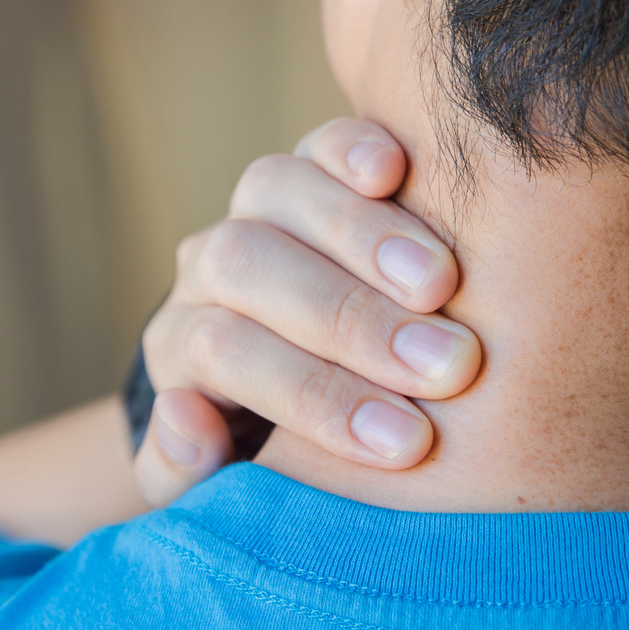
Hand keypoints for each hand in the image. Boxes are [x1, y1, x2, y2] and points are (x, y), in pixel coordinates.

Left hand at [134, 118, 480, 505]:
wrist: (291, 383)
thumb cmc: (272, 450)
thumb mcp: (220, 486)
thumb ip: (185, 472)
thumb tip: (186, 413)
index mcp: (181, 348)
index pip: (224, 353)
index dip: (315, 396)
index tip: (407, 443)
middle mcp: (208, 269)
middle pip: (248, 267)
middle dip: (351, 321)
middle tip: (447, 368)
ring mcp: (256, 209)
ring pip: (277, 191)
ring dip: (362, 236)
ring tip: (443, 287)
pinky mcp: (310, 167)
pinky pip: (319, 143)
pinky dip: (354, 148)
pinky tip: (399, 171)